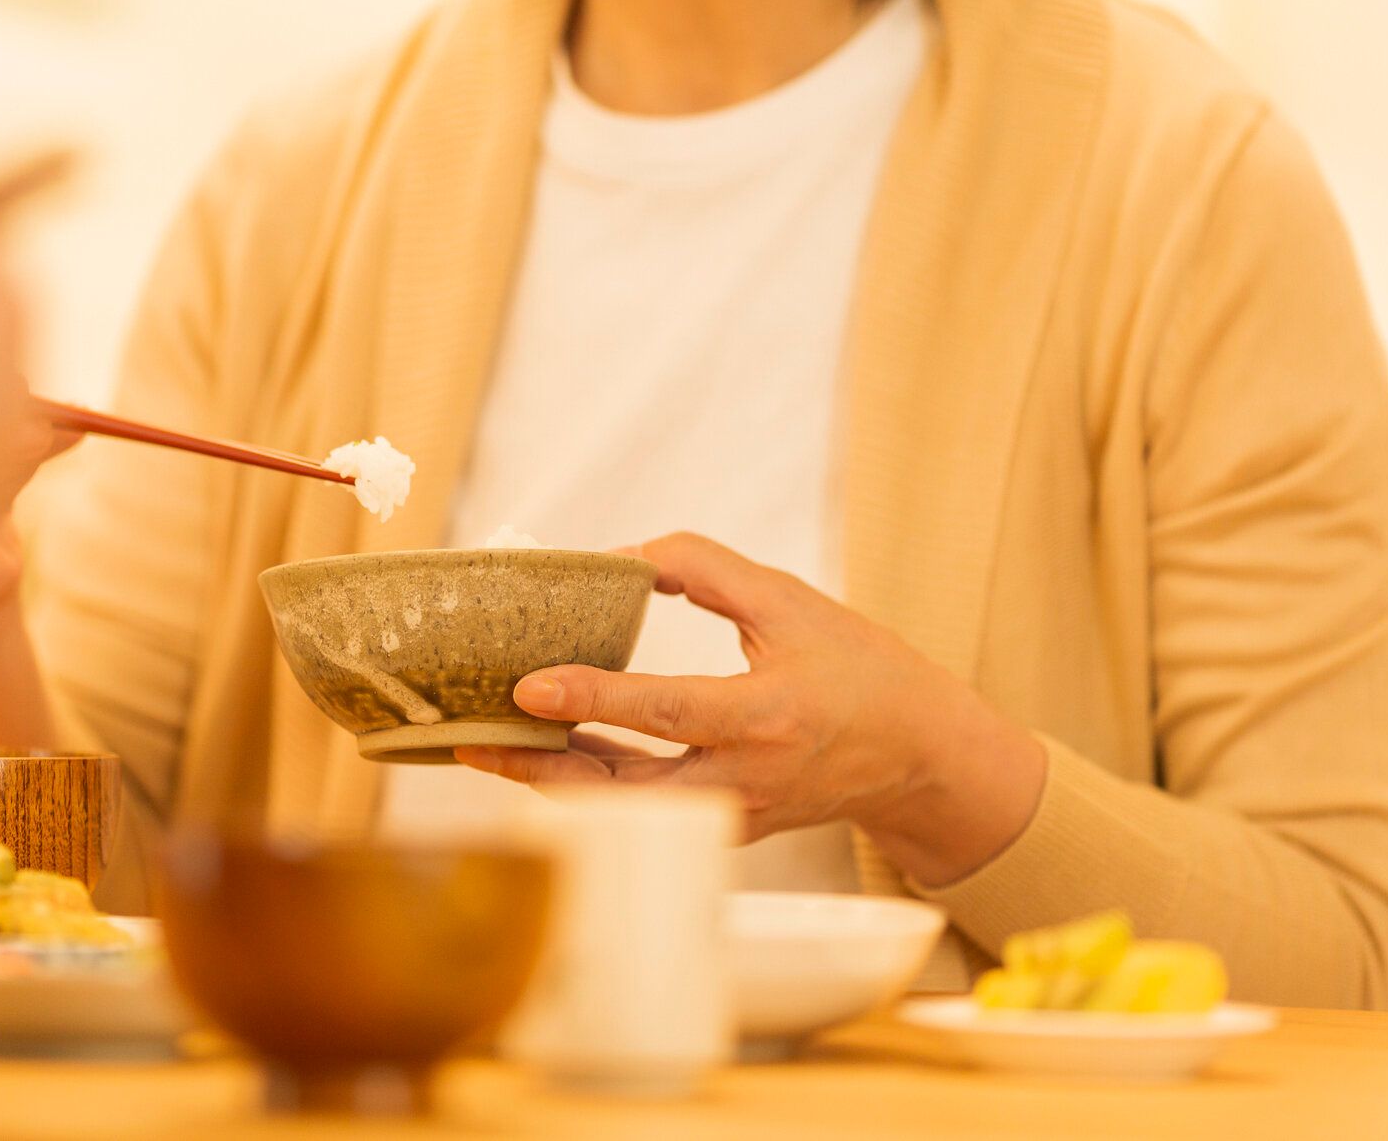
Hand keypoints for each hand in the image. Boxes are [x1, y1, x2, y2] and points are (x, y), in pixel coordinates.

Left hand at [455, 532, 1047, 886]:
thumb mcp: (791, 602)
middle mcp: (744, 779)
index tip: (528, 687)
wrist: (919, 756)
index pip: (666, 710)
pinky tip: (541, 757)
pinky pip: (640, 814)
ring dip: (550, 781)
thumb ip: (706, 569)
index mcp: (767, 717)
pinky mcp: (722, 830)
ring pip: (620, 811)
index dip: (594, 699)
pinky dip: (587, 788)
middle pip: (622, 788)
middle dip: (538, 768)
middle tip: (468, 740)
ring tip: (482, 748)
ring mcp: (731, 815)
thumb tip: (621, 556)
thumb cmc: (859, 670)